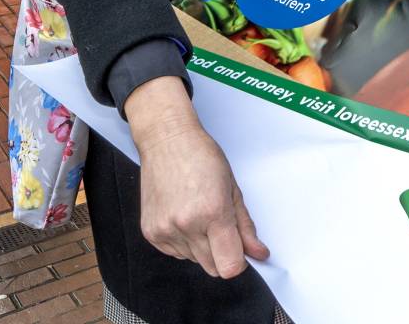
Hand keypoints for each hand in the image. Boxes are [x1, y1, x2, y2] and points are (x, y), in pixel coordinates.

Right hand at [126, 77, 268, 277]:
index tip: (240, 250)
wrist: (167, 141)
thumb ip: (245, 226)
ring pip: (194, 261)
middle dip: (222, 253)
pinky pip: (175, 254)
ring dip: (202, 246)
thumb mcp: (232, 188)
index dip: (238, 261)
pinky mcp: (150, 234)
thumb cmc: (201, 157)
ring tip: (199, 213)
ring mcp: (165, 231)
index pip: (229, 266)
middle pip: (213, 268)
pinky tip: (184, 216)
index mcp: (212, 212)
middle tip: (220, 224)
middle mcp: (187, 225)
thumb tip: (258, 253)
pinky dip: (184, 242)